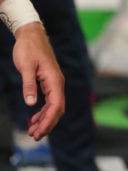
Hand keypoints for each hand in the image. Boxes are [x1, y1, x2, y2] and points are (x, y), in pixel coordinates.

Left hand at [12, 24, 63, 140]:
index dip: (49, 120)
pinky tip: (33, 118)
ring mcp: (54, 82)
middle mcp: (57, 82)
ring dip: (45, 119)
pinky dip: (42, 111)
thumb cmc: (29, 49)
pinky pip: (49, 100)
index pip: (56, 105)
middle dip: (47, 124)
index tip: (39, 132)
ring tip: (32, 130)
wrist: (31, 35)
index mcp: (54, 80)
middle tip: (34, 136)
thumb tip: (30, 104)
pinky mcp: (48, 82)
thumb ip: (29, 85)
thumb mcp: (26, 67)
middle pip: (57, 108)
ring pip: (54, 106)